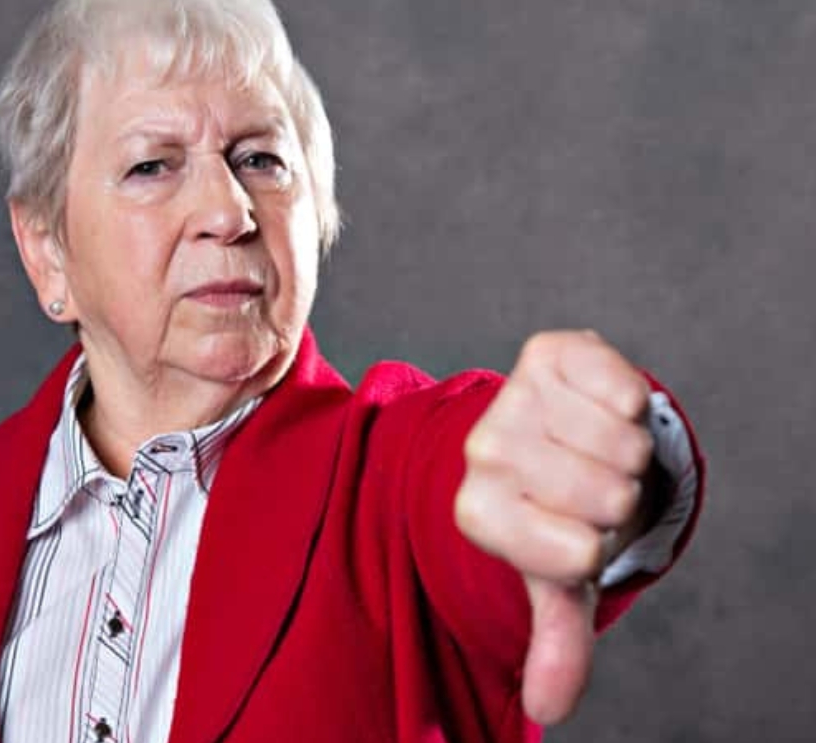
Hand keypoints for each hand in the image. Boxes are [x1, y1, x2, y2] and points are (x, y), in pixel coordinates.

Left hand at [453, 330, 654, 724]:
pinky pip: (626, 388)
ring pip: (623, 445)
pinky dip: (632, 402)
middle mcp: (480, 453)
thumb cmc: (556, 512)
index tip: (569, 533)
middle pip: (607, 497)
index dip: (594, 548)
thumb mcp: (556, 580)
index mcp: (475, 515)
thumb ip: (554, 642)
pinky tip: (600, 406)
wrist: (554, 434)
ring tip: (591, 450)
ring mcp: (510, 397)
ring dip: (626, 452)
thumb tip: (548, 708)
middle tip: (585, 487)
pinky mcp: (548, 352)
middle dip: (615, 498)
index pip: (576, 553)